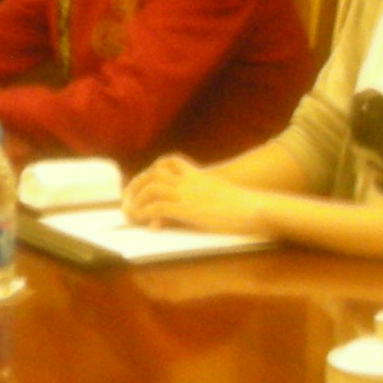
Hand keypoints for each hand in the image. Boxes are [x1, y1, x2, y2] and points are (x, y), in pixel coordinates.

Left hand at [122, 156, 268, 234]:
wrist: (254, 208)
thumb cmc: (243, 205)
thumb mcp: (222, 192)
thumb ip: (206, 192)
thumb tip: (198, 204)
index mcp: (199, 175)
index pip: (170, 162)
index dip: (154, 170)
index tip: (144, 180)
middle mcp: (190, 181)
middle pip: (155, 174)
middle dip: (138, 185)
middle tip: (128, 198)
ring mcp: (188, 194)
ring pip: (152, 189)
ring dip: (138, 200)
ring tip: (132, 212)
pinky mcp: (188, 210)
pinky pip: (159, 208)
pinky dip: (147, 213)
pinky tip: (144, 220)